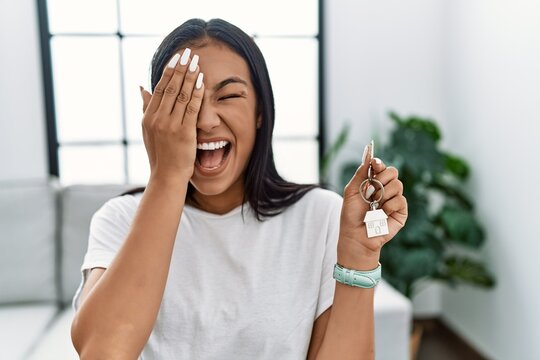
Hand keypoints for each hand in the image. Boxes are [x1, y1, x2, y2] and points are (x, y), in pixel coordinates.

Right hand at [139, 48, 204, 183]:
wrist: (166, 176)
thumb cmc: (160, 155)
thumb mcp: (147, 131)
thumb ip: (146, 108)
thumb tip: (141, 87)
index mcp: (148, 117)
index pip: (159, 88)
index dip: (168, 71)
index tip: (176, 58)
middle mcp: (157, 119)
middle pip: (169, 87)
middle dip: (180, 68)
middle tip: (188, 53)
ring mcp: (170, 125)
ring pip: (180, 95)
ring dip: (189, 76)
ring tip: (196, 62)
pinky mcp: (184, 132)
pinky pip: (191, 108)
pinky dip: (197, 93)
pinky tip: (202, 81)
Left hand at [337, 151, 407, 269]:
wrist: (355, 236)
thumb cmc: (351, 215)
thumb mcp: (351, 192)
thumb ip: (360, 174)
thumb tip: (369, 156)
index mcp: (373, 183)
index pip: (381, 166)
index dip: (379, 163)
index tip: (375, 164)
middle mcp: (386, 189)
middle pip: (393, 172)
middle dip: (381, 179)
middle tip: (371, 191)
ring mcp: (394, 200)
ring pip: (398, 184)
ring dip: (383, 194)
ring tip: (374, 205)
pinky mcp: (401, 211)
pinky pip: (401, 200)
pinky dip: (389, 206)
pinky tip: (381, 213)